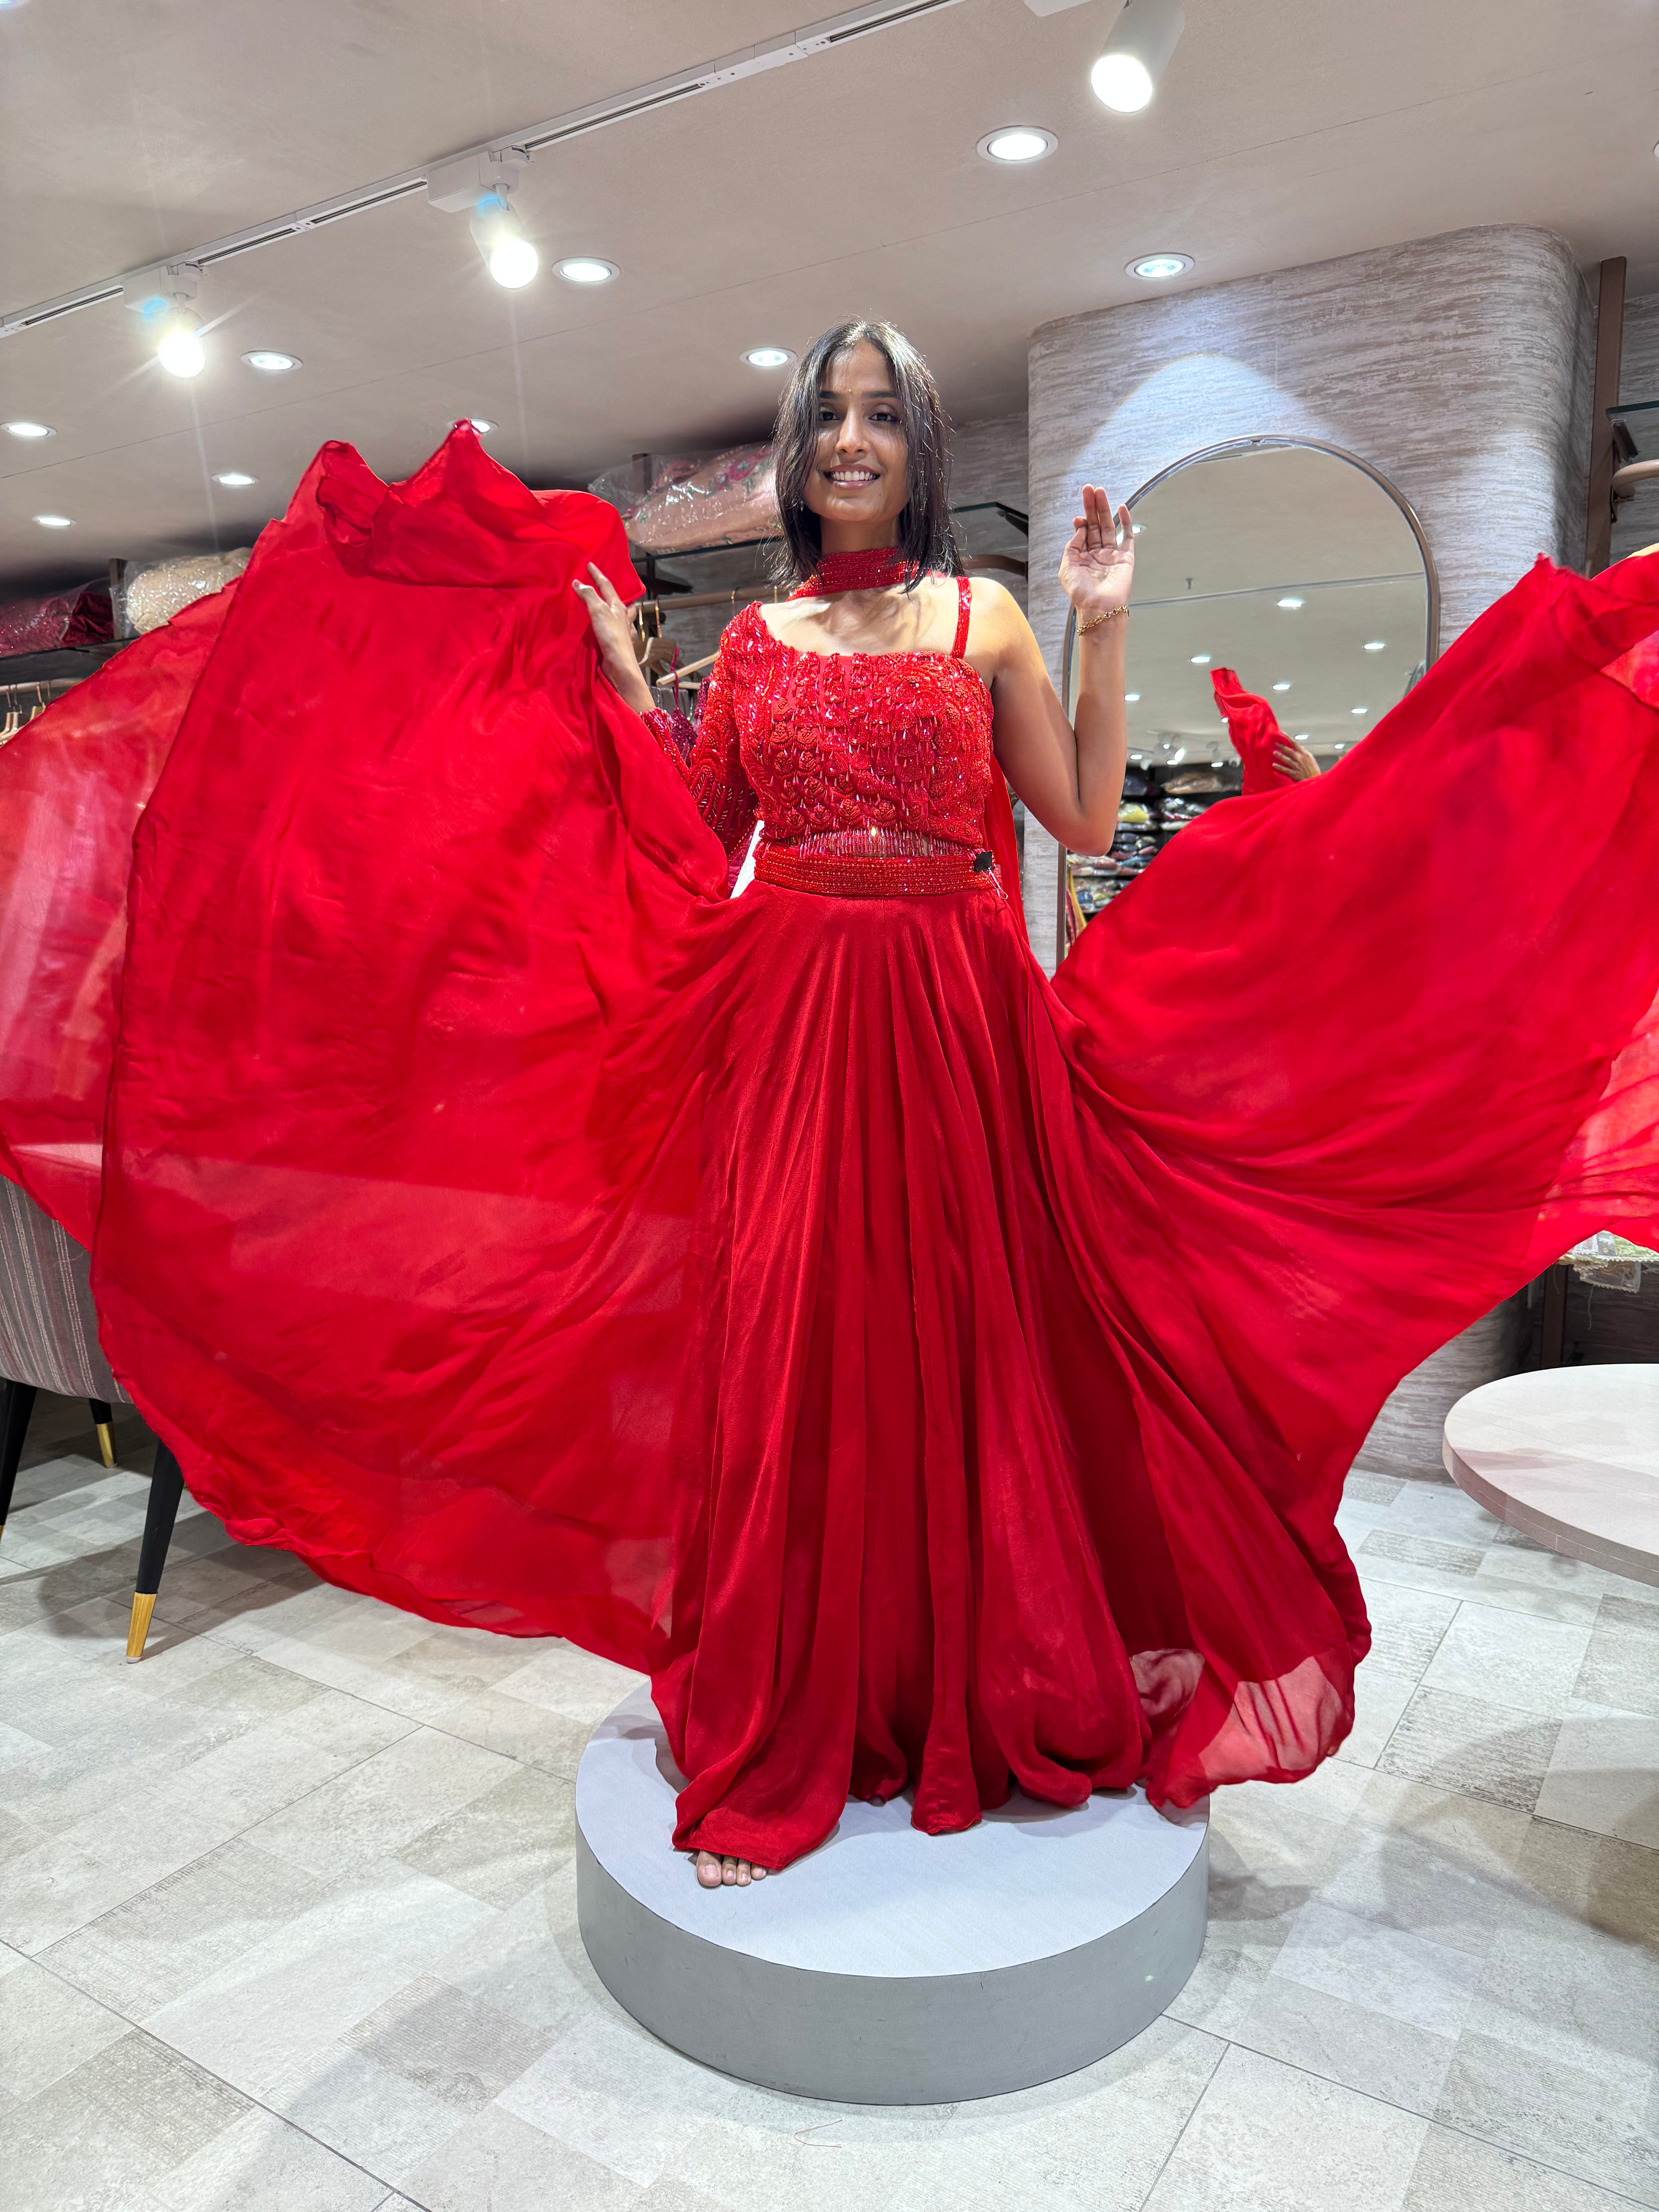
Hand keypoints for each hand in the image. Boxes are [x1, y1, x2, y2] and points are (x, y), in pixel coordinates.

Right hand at [573, 563, 652, 712]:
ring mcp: (620, 629)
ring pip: (617, 613)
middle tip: (601, 582)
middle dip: (608, 590)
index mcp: (618, 606)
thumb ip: (589, 596)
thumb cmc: (611, 637)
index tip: (589, 565)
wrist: (619, 665)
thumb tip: (578, 583)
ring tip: (605, 603)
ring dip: (611, 606)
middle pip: (616, 598)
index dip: (597, 574)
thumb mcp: (598, 612)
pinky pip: (613, 627)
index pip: (606, 585)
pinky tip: (607, 626)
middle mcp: (622, 616)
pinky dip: (609, 623)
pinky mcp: (616, 641)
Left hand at [1059, 486, 1133, 625]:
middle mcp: (1097, 555)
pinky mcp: (1126, 558)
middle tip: (1089, 489)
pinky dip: (1125, 522)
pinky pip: (1126, 537)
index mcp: (1082, 558)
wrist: (1099, 608)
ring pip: (1108, 526)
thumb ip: (1071, 546)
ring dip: (1104, 509)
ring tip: (1100, 492)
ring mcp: (1112, 555)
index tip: (1078, 516)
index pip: (1082, 533)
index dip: (1080, 522)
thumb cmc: (1081, 593)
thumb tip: (1080, 528)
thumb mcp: (1066, 568)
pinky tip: (1121, 508)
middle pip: (1095, 525)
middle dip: (1092, 507)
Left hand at [1273, 738, 1319, 781]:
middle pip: (1289, 751)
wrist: (1315, 781)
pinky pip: (1285, 770)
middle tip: (1275, 743)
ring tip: (1274, 752)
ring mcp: (1297, 766)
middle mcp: (1300, 759)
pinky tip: (1274, 765)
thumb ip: (1305, 753)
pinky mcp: (1294, 774)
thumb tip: (1300, 747)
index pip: (1295, 743)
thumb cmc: (1313, 770)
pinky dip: (1279, 767)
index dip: (1288, 738)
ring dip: (1280, 756)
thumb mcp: (1311, 759)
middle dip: (1282, 746)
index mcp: (1305, 754)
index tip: (1283, 733)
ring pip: (1286, 759)